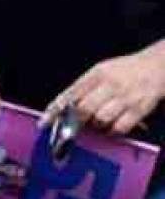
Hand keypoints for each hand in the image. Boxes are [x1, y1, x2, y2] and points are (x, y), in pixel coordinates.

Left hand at [49, 47, 164, 136]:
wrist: (156, 66)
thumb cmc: (126, 70)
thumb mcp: (101, 70)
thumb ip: (84, 86)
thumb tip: (66, 105)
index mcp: (96, 74)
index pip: (70, 93)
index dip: (55, 110)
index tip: (44, 122)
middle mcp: (109, 85)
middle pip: (84, 108)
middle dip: (74, 122)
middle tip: (72, 128)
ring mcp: (124, 97)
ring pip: (101, 119)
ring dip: (95, 126)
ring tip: (97, 123)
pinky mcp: (139, 109)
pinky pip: (120, 127)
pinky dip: (113, 131)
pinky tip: (112, 127)